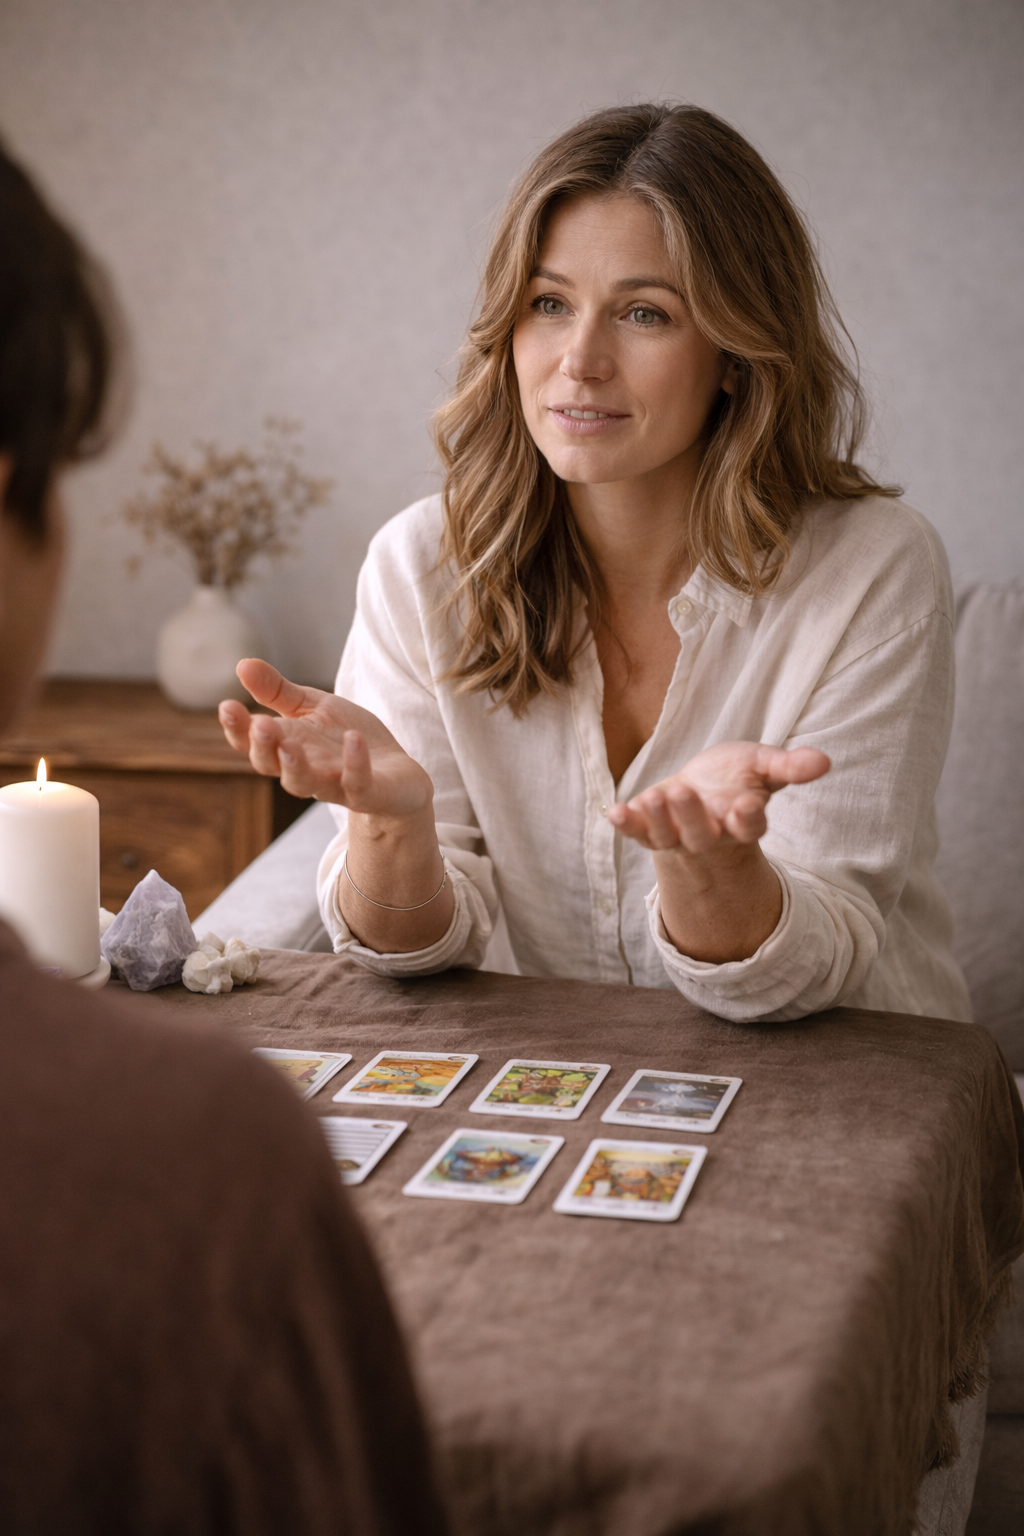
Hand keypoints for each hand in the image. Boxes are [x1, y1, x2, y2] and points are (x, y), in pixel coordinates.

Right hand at [218, 659, 433, 819]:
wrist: (397, 776)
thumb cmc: (347, 740)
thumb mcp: (314, 708)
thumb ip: (279, 692)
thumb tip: (242, 664)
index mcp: (287, 747)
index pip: (253, 742)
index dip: (237, 728)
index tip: (227, 706)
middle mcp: (305, 770)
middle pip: (272, 766)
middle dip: (263, 747)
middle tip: (259, 724)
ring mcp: (335, 785)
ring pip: (306, 783)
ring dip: (295, 765)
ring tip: (289, 743)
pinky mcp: (369, 793)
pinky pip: (358, 783)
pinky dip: (354, 763)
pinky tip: (353, 739)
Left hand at [608, 742, 828, 853]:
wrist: (700, 789)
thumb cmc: (734, 778)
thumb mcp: (762, 766)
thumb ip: (789, 767)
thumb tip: (823, 761)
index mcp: (742, 822)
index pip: (749, 827)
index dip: (748, 819)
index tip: (747, 805)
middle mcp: (710, 835)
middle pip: (701, 835)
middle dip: (691, 817)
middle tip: (682, 792)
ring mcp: (678, 836)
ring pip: (667, 836)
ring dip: (656, 820)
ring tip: (649, 798)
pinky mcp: (651, 832)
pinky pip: (638, 834)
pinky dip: (626, 825)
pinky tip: (614, 812)